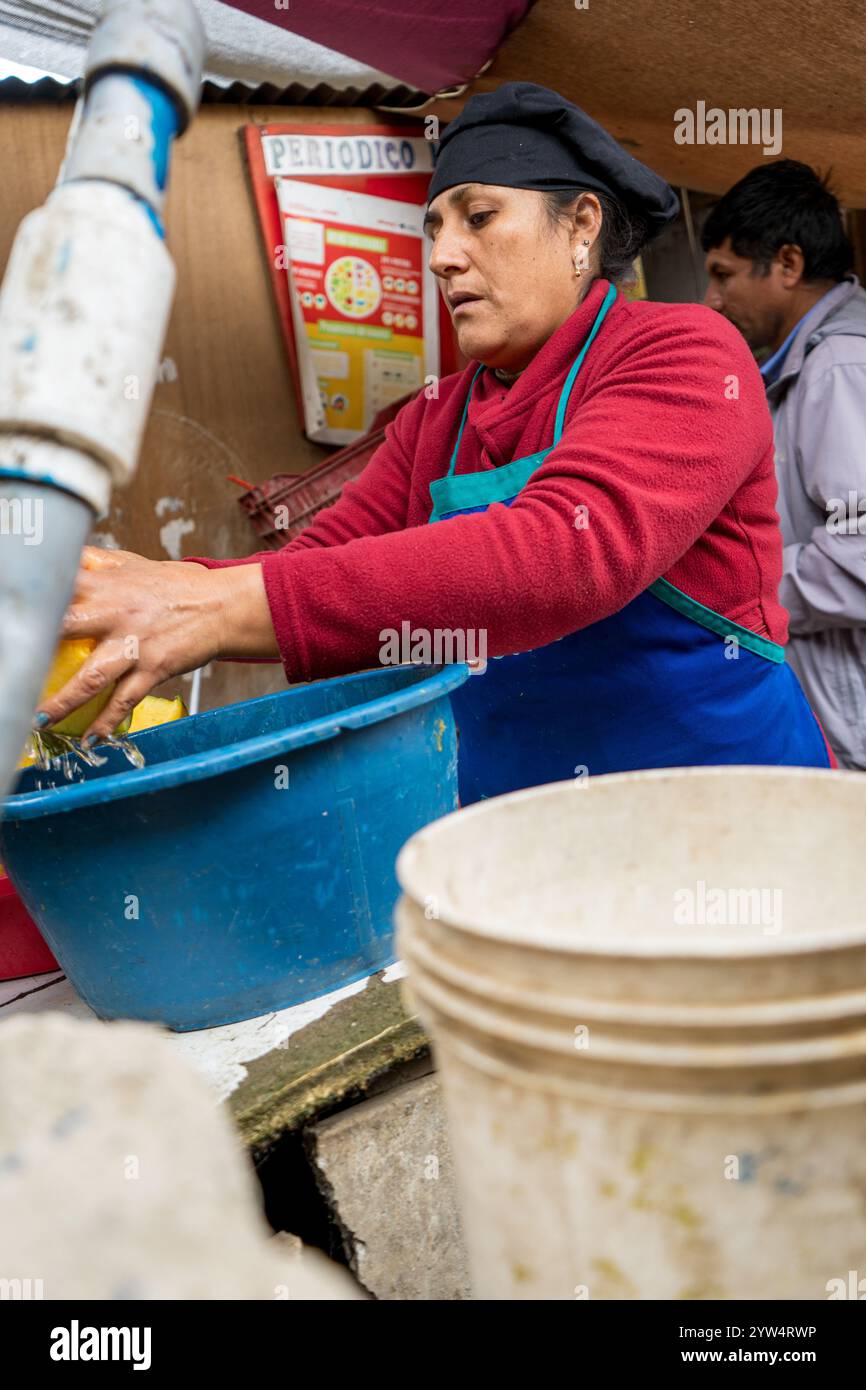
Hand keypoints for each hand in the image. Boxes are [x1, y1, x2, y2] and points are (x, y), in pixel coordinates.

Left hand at [34, 546, 276, 741]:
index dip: (30, 599)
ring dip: (62, 703)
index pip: (57, 586)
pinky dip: (107, 721)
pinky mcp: (154, 668)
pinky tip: (92, 738)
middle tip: (12, 672)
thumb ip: (98, 562)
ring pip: (90, 678)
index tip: (9, 616)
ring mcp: (134, 644)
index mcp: (105, 584)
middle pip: (63, 631)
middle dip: (34, 651)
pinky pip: (125, 700)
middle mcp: (115, 613)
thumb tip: (68, 556)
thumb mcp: (134, 564)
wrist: (222, 605)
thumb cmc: (177, 585)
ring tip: (38, 721)